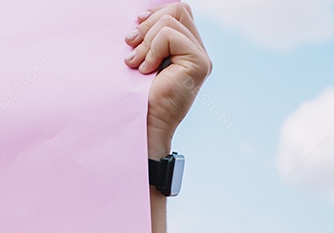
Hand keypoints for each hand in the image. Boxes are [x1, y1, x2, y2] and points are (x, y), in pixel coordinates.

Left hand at [125, 4, 212, 155]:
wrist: (145, 121)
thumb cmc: (140, 93)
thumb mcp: (145, 55)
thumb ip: (152, 35)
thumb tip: (144, 15)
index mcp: (188, 49)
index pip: (178, 11)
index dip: (155, 13)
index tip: (135, 29)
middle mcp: (199, 52)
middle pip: (178, 9)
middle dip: (149, 24)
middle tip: (132, 45)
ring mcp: (202, 58)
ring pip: (171, 20)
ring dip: (147, 40)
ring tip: (137, 63)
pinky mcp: (199, 63)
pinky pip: (169, 35)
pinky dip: (152, 49)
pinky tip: (147, 70)